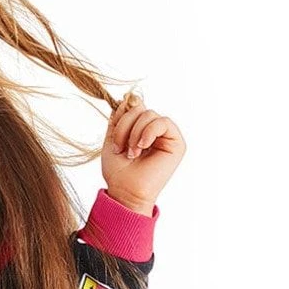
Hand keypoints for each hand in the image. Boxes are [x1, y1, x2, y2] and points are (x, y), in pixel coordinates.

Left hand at [101, 92, 185, 212]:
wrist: (125, 192)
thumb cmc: (118, 172)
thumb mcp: (112, 138)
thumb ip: (120, 117)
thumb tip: (131, 96)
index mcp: (141, 130)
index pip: (134, 107)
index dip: (122, 117)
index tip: (114, 141)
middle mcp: (155, 131)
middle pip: (141, 108)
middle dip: (125, 126)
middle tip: (120, 148)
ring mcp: (166, 136)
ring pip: (150, 114)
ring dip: (134, 132)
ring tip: (131, 152)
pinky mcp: (176, 143)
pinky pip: (163, 122)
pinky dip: (148, 132)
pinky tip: (141, 147)